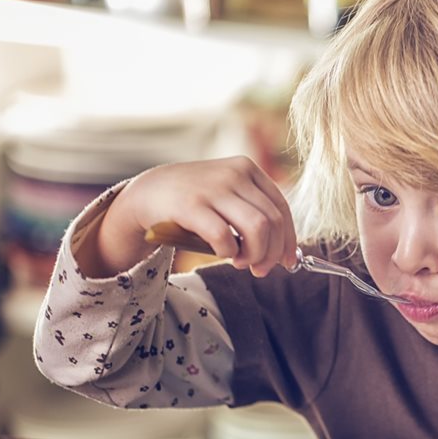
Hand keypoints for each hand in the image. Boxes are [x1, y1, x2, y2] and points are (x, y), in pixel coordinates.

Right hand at [82, 156, 296, 277]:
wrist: (148, 191)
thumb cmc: (195, 200)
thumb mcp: (228, 193)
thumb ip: (253, 212)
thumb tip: (282, 251)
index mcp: (248, 169)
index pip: (282, 208)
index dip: (288, 239)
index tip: (288, 262)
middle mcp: (234, 173)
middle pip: (273, 221)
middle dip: (272, 252)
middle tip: (260, 269)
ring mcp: (213, 187)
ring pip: (257, 228)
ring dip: (255, 253)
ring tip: (242, 263)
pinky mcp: (191, 205)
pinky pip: (224, 236)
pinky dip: (228, 252)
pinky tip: (223, 254)